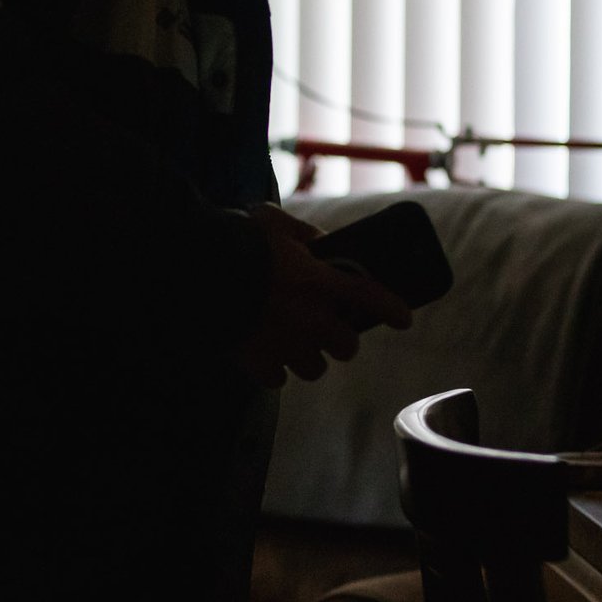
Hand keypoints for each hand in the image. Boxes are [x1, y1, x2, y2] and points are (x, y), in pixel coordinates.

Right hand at [229, 204, 415, 387]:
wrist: (197, 273)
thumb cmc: (237, 242)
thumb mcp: (273, 222)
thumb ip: (302, 233)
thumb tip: (320, 242)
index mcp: (320, 282)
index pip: (371, 299)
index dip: (393, 310)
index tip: (403, 319)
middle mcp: (311, 319)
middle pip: (347, 346)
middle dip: (341, 340)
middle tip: (329, 330)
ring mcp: (286, 346)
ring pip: (315, 368)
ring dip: (310, 358)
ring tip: (295, 345)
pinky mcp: (259, 364)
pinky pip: (279, 379)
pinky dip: (275, 370)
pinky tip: (266, 355)